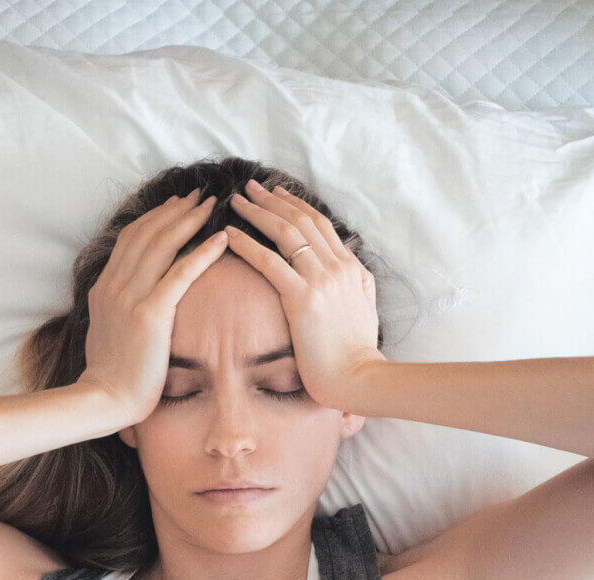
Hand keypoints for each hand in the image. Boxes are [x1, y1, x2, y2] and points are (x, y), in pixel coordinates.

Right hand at [77, 188, 228, 422]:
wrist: (104, 398)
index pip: (131, 239)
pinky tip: (222, 240)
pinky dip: (203, 252)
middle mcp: (115, 284)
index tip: (177, 204)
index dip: (156, 217)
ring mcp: (131, 297)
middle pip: (147, 233)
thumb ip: (118, 307)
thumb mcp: (107, 330)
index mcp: (105, 287)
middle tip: (200, 195)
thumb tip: (132, 298)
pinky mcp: (151, 313)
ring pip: (163, 245)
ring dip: (190, 220)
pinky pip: (180, 274)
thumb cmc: (111, 374)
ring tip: (212, 206)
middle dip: (175, 210)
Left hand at [223, 179, 384, 408]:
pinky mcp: (302, 299)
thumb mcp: (365, 306)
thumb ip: (356, 282)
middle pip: (300, 220)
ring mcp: (320, 280)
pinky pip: (269, 262)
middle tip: (248, 187)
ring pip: (285, 233)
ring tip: (235, 202)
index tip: (275, 193)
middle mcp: (336, 266)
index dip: (295, 204)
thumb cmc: (356, 351)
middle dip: (272, 200)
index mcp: (350, 267)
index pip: (319, 224)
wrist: (359, 378)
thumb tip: (350, 264)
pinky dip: (247, 244)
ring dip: (257, 213)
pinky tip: (228, 235)